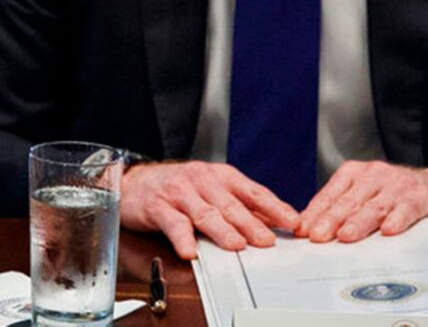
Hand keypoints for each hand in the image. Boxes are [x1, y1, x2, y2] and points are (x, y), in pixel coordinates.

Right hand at [120, 160, 299, 258]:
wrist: (135, 181)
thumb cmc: (179, 188)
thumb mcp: (213, 190)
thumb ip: (242, 205)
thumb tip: (278, 222)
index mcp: (220, 176)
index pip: (252, 192)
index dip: (274, 207)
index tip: (293, 222)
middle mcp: (201, 181)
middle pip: (230, 204)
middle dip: (251, 223)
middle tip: (267, 241)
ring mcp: (179, 193)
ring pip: (205, 213)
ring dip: (222, 230)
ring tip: (237, 245)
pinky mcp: (157, 207)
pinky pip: (172, 223)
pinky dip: (182, 238)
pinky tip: (190, 251)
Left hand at [296, 160, 427, 242]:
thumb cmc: (389, 193)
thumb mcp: (361, 193)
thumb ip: (337, 207)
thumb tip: (307, 228)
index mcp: (353, 173)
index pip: (329, 195)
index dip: (315, 213)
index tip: (303, 230)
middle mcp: (373, 175)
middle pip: (349, 201)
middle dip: (331, 220)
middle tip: (318, 236)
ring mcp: (397, 185)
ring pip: (374, 207)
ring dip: (359, 223)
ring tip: (345, 236)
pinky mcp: (420, 196)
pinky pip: (407, 209)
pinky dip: (397, 220)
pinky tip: (388, 231)